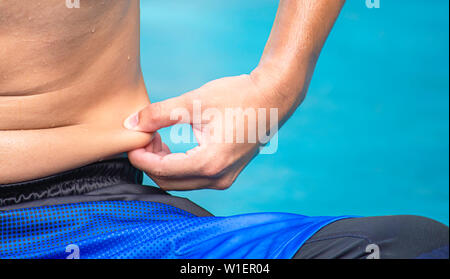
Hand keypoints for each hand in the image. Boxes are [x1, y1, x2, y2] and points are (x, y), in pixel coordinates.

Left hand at [124, 70, 298, 190]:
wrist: (272, 98)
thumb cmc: (237, 97)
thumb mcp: (194, 102)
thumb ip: (159, 114)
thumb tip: (131, 124)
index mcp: (210, 162)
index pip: (162, 170)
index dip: (140, 157)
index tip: (131, 140)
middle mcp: (218, 178)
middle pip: (169, 181)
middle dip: (150, 161)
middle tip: (145, 136)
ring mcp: (225, 179)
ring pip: (180, 182)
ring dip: (163, 164)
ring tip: (158, 137)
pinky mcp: (227, 174)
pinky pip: (194, 178)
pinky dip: (178, 165)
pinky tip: (173, 145)